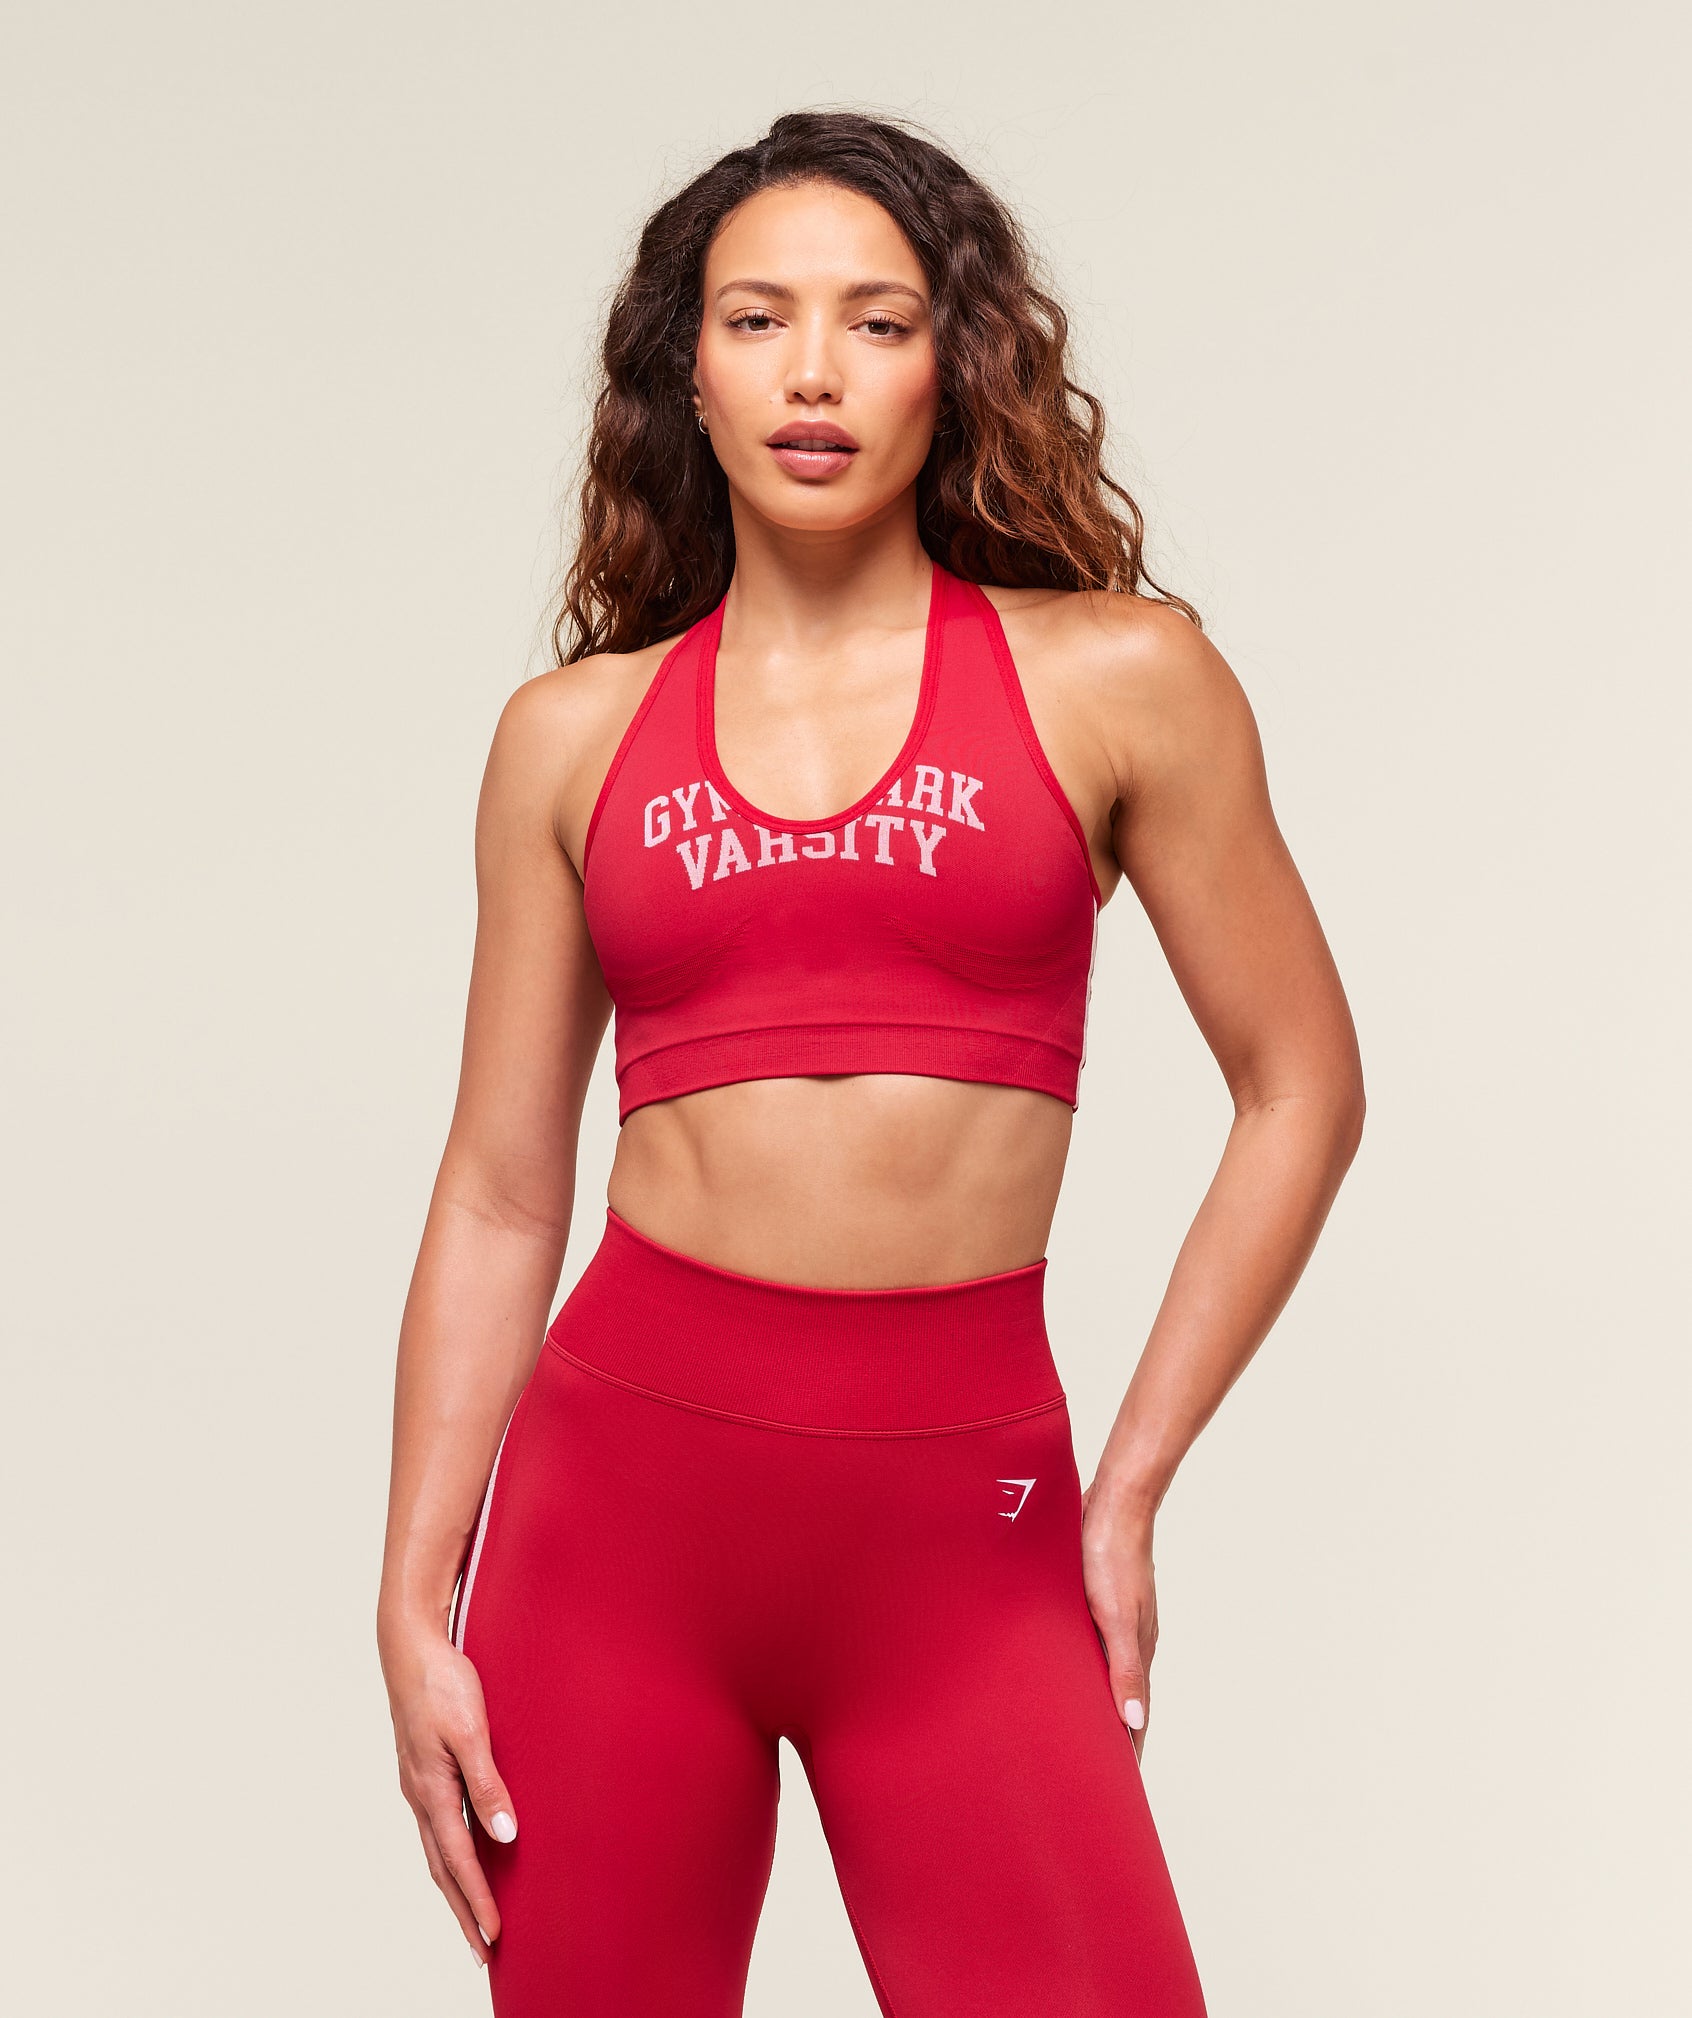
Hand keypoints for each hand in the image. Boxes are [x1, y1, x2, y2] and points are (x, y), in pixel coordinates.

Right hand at [380, 1615, 518, 1965]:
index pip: (459, 1860)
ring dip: (455, 1886)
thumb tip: (504, 1836)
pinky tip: (461, 1853)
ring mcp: (418, 1782)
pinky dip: (449, 1852)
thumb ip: (487, 1784)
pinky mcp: (423, 1768)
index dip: (477, 1900)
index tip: (493, 1937)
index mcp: (431, 1790)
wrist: (410, 1645)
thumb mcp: (471, 1730)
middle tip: (481, 1951)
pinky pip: (436, 1824)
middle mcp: (421, 1794)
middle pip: (442, 1866)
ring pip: (437, 1848)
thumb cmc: (442, 1682)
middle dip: (462, 1910)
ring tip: (471, 1916)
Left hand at [1079, 1479, 1157, 1759]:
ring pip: (1102, 1672)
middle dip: (1108, 1736)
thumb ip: (1125, 1668)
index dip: (1127, 1751)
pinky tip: (1061, 1670)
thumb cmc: (1111, 1556)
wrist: (1116, 1501)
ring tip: (1073, 1732)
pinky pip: (1088, 1646)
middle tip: (1090, 1773)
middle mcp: (1130, 1639)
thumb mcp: (1116, 1615)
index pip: (1135, 1716)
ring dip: (1093, 1702)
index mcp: (1138, 1650)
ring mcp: (1114, 1619)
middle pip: (1120, 1699)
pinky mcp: (1096, 1600)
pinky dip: (1080, 1669)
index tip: (1119, 1793)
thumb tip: (1135, 1721)